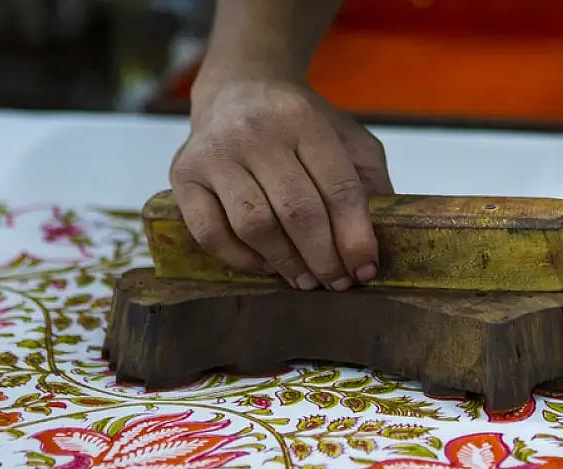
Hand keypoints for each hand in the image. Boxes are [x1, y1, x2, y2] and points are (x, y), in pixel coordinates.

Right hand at [169, 79, 392, 289]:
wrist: (238, 90)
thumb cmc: (299, 124)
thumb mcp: (346, 137)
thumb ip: (368, 179)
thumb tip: (379, 240)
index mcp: (304, 119)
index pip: (338, 188)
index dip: (356, 237)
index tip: (366, 269)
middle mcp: (255, 132)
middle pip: (297, 212)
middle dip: (324, 258)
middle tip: (337, 283)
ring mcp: (215, 152)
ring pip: (254, 226)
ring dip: (287, 264)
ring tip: (307, 280)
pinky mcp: (183, 174)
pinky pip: (211, 233)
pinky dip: (242, 260)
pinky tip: (267, 266)